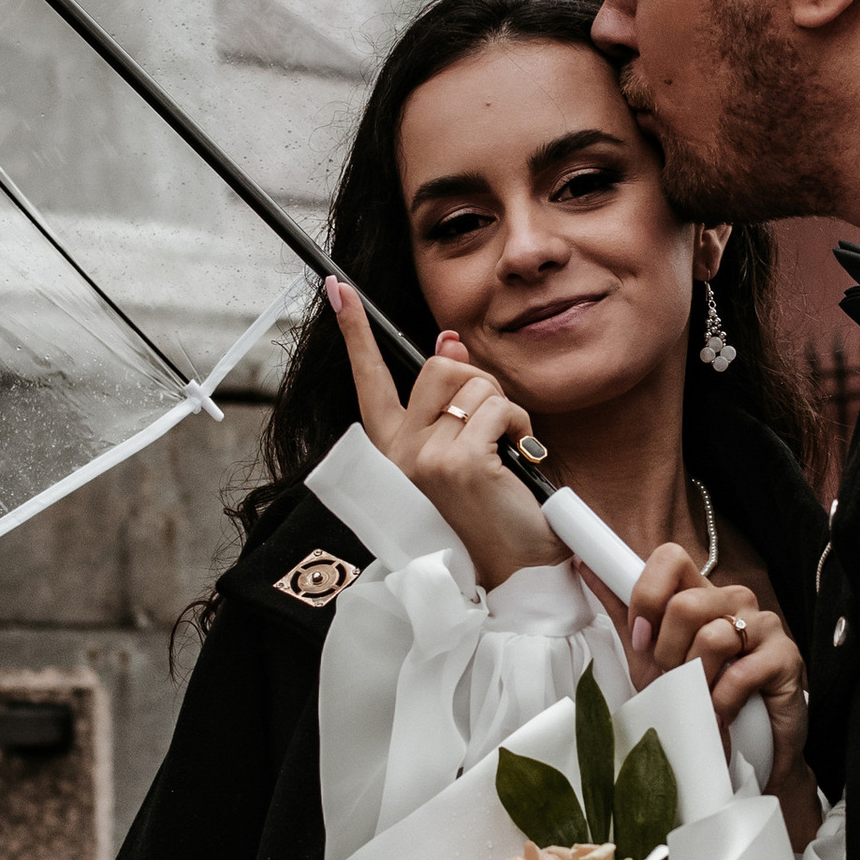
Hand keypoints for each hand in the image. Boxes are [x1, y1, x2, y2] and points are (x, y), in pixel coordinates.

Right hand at [329, 283, 561, 589]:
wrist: (515, 572)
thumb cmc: (493, 513)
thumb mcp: (464, 450)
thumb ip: (451, 401)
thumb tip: (449, 340)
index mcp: (394, 449)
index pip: (369, 379)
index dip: (354, 330)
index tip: (337, 287)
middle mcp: (400, 453)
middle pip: (438, 367)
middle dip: (478, 381)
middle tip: (493, 426)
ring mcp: (425, 457)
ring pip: (474, 383)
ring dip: (505, 409)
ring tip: (505, 453)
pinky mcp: (458, 463)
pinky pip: (500, 408)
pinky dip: (521, 428)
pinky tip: (517, 461)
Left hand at [625, 547, 815, 835]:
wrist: (746, 752)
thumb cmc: (698, 699)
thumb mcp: (651, 659)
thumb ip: (625, 614)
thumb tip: (586, 566)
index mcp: (701, 594)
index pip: (670, 558)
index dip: (646, 596)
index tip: (640, 638)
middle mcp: (734, 601)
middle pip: (685, 604)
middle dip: (667, 653)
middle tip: (674, 680)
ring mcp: (765, 625)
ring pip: (713, 636)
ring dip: (695, 680)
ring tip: (699, 700)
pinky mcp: (787, 657)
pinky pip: (740, 673)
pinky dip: (720, 701)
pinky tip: (720, 714)